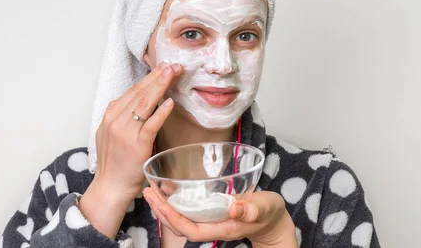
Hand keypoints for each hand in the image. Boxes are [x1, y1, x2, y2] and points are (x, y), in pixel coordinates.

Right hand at [78, 62, 182, 237]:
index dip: (149, 78)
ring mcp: (125, 131)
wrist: (110, 187)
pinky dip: (160, 112)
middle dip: (157, 76)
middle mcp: (116, 120)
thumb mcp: (111, 134)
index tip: (164, 67)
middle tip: (173, 65)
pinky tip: (170, 102)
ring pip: (145, 103)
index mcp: (110, 115)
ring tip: (173, 73)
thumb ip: (121, 117)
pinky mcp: (136, 144)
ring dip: (160, 86)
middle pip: (140, 92)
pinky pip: (150, 124)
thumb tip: (138, 102)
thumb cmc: (114, 163)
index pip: (133, 91)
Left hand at [143, 188, 297, 247]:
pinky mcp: (211, 214)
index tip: (161, 205)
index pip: (192, 230)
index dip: (174, 220)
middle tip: (147, 193)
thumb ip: (253, 208)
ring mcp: (211, 222)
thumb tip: (235, 208)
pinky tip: (166, 191)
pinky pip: (188, 213)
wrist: (273, 221)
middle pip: (180, 227)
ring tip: (150, 192)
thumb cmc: (270, 213)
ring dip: (164, 208)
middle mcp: (214, 227)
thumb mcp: (266, 207)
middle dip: (162, 212)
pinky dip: (174, 203)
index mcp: (224, 228)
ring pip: (181, 221)